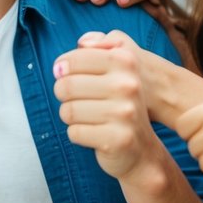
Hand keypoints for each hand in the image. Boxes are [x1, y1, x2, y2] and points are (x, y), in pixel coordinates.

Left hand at [53, 38, 166, 185]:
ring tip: (86, 118)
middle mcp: (128, 85)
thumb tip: (60, 66)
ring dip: (70, 116)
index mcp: (126, 61)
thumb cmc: (118, 106)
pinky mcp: (118, 139)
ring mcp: (125, 113)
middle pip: (66, 85)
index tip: (65, 76)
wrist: (141, 149)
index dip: (63, 70)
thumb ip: (90, 54)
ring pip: (68, 111)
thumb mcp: (114, 72)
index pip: (74, 59)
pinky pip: (75, 132)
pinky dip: (77, 134)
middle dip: (63, 95)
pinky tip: (93, 134)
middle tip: (75, 100)